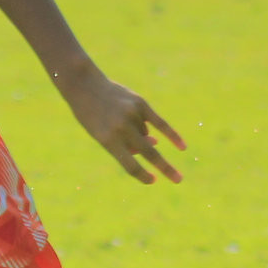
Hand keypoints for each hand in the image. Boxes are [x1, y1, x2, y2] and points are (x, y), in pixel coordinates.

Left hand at [57, 66, 185, 183]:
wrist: (85, 86)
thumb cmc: (91, 115)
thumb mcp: (101, 133)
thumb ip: (125, 142)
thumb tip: (155, 144)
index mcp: (108, 140)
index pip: (130, 165)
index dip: (143, 176)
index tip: (152, 180)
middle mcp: (121, 128)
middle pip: (149, 153)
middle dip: (165, 168)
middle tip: (179, 180)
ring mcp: (132, 115)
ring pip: (145, 134)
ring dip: (138, 134)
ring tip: (117, 119)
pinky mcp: (140, 103)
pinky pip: (160, 123)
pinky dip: (171, 134)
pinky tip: (182, 146)